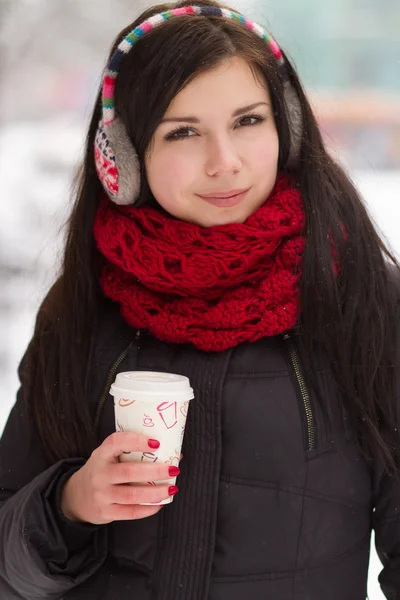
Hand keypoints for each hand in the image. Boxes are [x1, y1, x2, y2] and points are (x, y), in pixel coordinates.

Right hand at [60, 432, 178, 524]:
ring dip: (155, 492)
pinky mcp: (105, 512)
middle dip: (155, 471)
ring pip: (132, 495)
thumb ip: (132, 452)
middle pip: (130, 472)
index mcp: (102, 454)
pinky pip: (130, 512)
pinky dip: (148, 509)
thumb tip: (173, 453)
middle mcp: (100, 474)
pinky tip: (160, 503)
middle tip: (173, 469)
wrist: (76, 496)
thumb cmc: (102, 470)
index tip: (156, 442)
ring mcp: (101, 495)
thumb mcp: (109, 456)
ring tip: (171, 488)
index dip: (137, 441)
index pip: (117, 442)